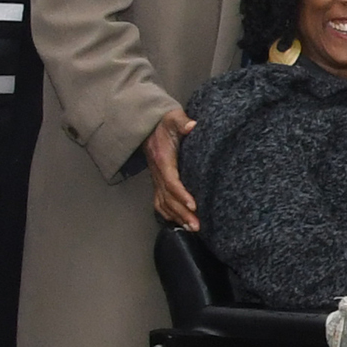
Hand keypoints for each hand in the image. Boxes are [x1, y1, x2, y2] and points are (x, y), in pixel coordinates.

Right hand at [145, 109, 199, 229]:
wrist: (149, 127)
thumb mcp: (173, 118)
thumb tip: (191, 126)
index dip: (181, 194)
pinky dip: (168, 215)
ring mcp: (156, 180)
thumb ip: (181, 121)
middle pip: (168, 198)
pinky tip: (179, 223)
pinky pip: (159, 203)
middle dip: (182, 213)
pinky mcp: (157, 183)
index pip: (171, 180)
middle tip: (197, 225)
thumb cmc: (164, 123)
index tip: (194, 204)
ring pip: (163, 203)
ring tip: (193, 228)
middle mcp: (157, 173)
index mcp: (163, 160)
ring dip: (177, 217)